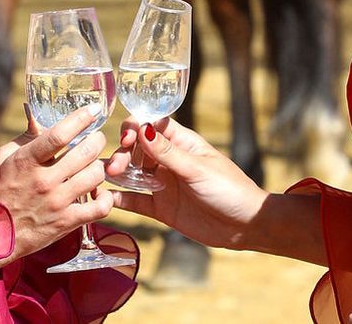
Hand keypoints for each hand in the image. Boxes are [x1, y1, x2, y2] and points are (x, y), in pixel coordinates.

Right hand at [0, 104, 112, 266]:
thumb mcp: (3, 159)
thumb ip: (24, 138)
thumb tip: (38, 116)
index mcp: (26, 162)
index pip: (59, 135)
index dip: (80, 119)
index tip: (92, 109)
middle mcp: (44, 181)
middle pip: (85, 153)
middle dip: (97, 140)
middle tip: (96, 138)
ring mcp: (57, 203)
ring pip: (96, 176)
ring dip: (100, 166)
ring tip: (94, 164)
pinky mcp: (66, 222)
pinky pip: (100, 207)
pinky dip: (106, 198)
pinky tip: (100, 192)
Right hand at [106, 119, 268, 249]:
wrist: (246, 225)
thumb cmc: (230, 189)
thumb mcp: (197, 168)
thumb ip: (167, 152)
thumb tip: (141, 128)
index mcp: (181, 142)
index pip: (151, 125)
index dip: (134, 128)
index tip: (126, 138)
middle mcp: (169, 160)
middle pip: (136, 149)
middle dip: (122, 153)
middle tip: (117, 167)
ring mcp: (164, 184)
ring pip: (132, 173)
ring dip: (117, 173)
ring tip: (105, 177)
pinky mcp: (162, 208)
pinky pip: (136, 201)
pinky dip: (120, 199)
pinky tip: (106, 199)